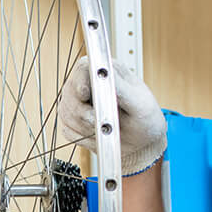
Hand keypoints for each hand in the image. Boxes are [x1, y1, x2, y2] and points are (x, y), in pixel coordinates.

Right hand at [56, 58, 167, 176]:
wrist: (142, 143)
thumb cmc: (145, 120)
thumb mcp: (140, 103)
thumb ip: (121, 87)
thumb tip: (105, 73)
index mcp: (106, 73)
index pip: (83, 68)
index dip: (80, 81)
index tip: (85, 95)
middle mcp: (87, 85)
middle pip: (69, 93)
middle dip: (86, 113)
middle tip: (105, 122)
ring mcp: (76, 103)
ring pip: (66, 114)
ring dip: (86, 127)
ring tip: (106, 130)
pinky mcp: (72, 122)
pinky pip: (68, 130)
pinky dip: (83, 137)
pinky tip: (99, 136)